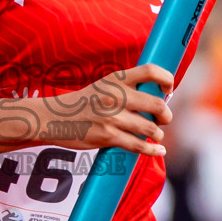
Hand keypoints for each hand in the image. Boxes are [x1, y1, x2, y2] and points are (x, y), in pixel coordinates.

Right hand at [39, 65, 174, 156]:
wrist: (53, 118)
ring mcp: (112, 117)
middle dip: (166, 115)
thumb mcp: (103, 86)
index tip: (168, 89)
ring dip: (158, 134)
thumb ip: (126, 88)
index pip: (150, 70)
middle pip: (157, 104)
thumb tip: (156, 97)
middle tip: (164, 119)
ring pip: (150, 128)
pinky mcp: (108, 137)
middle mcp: (116, 96)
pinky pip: (139, 146)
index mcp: (116, 79)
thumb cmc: (82, 103)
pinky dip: (152, 150)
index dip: (167, 78)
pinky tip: (157, 150)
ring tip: (155, 135)